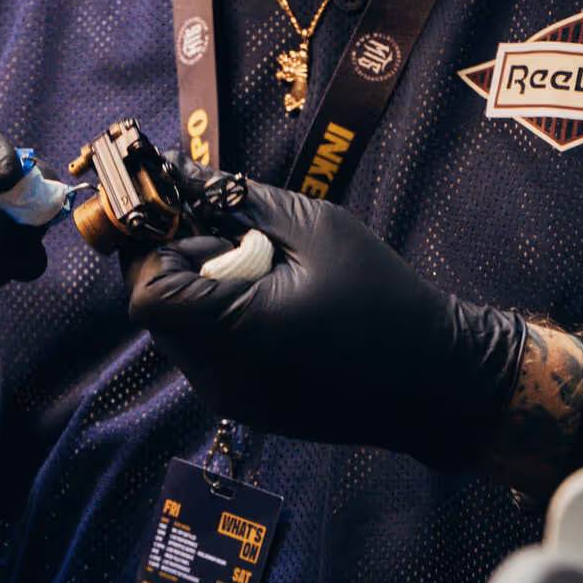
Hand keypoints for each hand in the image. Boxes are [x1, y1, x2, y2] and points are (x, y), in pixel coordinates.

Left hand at [127, 177, 526, 469]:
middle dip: (179, 263)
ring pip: (177, 334)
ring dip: (199, 291)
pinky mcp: (246, 408)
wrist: (436, 382)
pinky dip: (218, 320)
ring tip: (262, 271)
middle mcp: (221, 378)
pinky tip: (271, 302)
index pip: (147, 293)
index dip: (158, 248)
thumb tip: (180, 174)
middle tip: (237, 238)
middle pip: (155, 312)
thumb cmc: (384, 298)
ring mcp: (231, 401)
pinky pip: (205, 355)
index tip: (198, 218)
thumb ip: (238, 201)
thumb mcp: (316, 229)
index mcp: (237, 333)